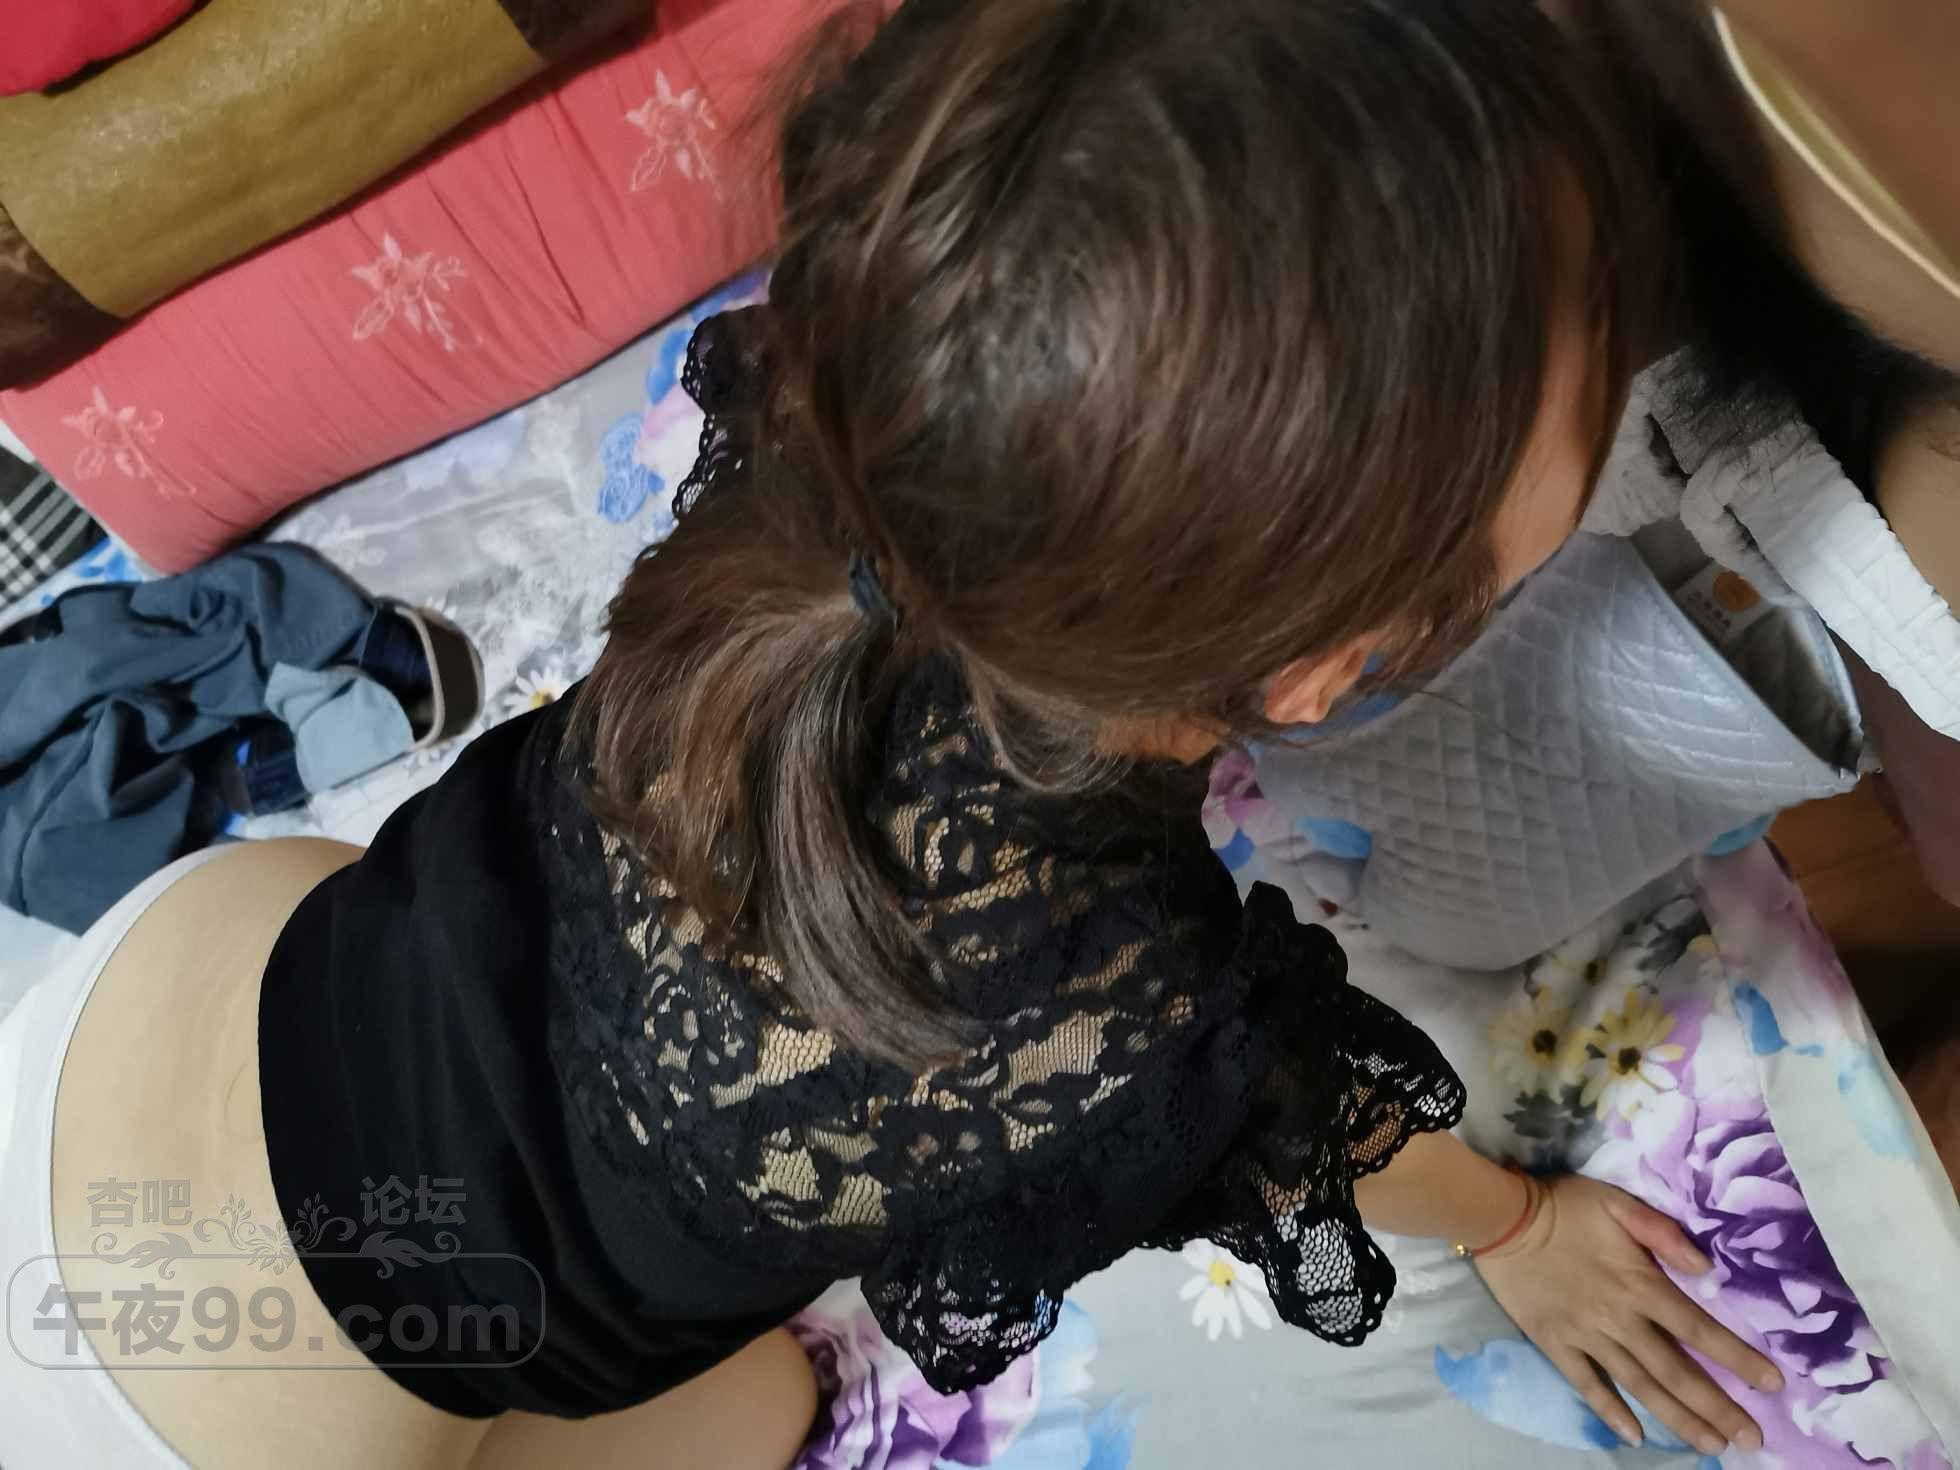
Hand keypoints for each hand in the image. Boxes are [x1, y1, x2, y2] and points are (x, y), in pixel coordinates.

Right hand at [1473, 1173, 1784, 1455]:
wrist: (1502, 1219)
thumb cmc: (1564, 1206)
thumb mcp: (1617, 1202)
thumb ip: (1662, 1232)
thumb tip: (1706, 1268)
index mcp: (1639, 1284)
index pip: (1699, 1329)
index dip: (1738, 1357)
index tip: (1773, 1383)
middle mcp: (1619, 1319)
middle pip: (1676, 1371)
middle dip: (1717, 1407)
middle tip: (1751, 1438)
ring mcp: (1586, 1336)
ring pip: (1639, 1385)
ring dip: (1678, 1418)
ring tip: (1711, 1445)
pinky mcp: (1556, 1344)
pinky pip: (1587, 1385)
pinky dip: (1611, 1412)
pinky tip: (1634, 1435)